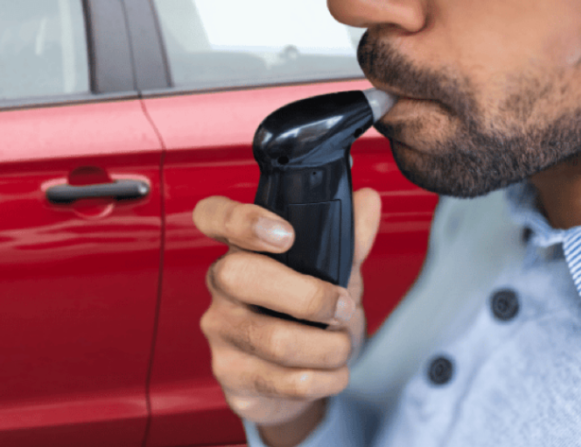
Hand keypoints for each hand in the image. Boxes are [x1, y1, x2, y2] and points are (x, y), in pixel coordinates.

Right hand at [193, 189, 381, 443]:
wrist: (299, 380)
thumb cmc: (309, 318)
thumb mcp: (335, 274)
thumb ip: (350, 240)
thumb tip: (367, 201)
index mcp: (242, 249)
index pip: (213, 216)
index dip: (240, 219)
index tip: (285, 234)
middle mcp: (222, 286)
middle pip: (239, 276)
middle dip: (307, 296)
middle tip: (342, 307)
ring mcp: (221, 332)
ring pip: (274, 340)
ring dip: (329, 348)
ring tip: (342, 346)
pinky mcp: (232, 377)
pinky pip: (285, 381)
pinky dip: (326, 379)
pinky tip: (332, 373)